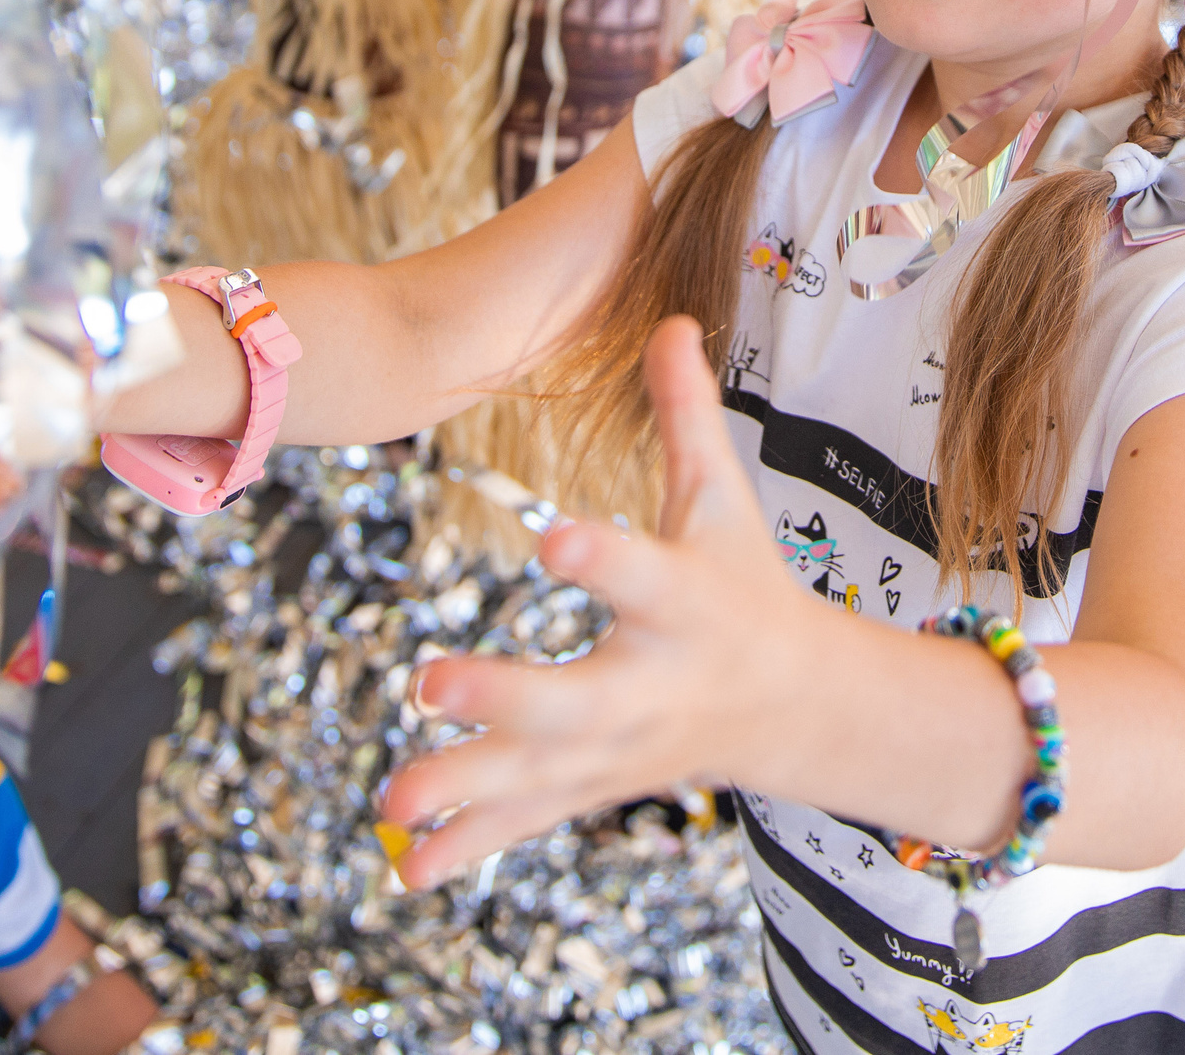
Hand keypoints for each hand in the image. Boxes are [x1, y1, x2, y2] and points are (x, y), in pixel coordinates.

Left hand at [381, 318, 812, 886]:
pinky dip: (468, 847)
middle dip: (502, 695)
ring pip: (537, 775)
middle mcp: (648, 685)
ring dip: (463, 786)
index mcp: (684, 603)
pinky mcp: (591, 784)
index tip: (553, 537)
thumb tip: (671, 316)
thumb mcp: (721, 499)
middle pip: (574, 697)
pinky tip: (403, 868)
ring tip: (391, 796)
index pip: (642, 575)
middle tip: (427, 680)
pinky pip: (527, 822)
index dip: (603, 558)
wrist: (793, 705)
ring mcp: (617, 749)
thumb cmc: (741, 579)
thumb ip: (686, 414)